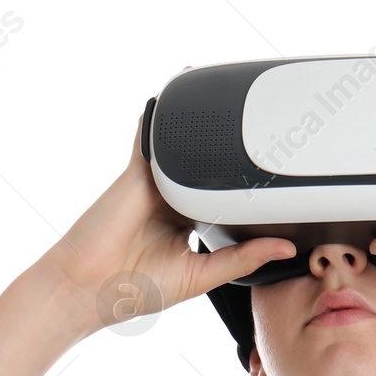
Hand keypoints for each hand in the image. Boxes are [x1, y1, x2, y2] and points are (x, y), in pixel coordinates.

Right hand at [32, 81, 296, 327]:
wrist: (89, 287)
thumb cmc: (135, 288)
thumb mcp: (202, 275)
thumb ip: (243, 259)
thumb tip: (286, 248)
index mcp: (189, 222)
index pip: (224, 196)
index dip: (246, 184)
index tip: (274, 174)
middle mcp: (172, 198)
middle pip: (207, 167)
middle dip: (231, 151)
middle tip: (267, 129)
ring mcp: (155, 182)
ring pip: (184, 147)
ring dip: (202, 125)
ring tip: (234, 98)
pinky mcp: (137, 172)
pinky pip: (153, 135)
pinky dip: (165, 113)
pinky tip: (183, 87)